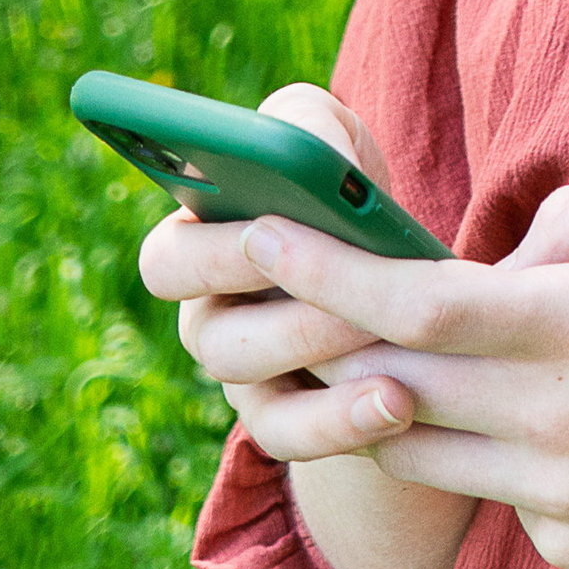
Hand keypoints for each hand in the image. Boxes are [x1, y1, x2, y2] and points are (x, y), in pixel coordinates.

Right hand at [138, 84, 425, 459]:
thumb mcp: (331, 141)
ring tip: (382, 334)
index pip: (165, 264)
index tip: (263, 229)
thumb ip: (308, 128)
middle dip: (278, 311)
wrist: (403, 280)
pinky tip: (399, 402)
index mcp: (198, 248)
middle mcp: (209, 318)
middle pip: (207, 336)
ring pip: (254, 392)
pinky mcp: (290, 423)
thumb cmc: (346, 195)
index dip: (208, 254)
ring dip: (321, 359)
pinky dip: (343, 424)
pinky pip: (295, 440)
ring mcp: (246, 380)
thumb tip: (314, 156)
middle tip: (344, 290)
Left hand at [245, 177, 568, 568]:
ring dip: (391, 404)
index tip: (260, 236)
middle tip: (288, 301)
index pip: (415, 299)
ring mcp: (556, 494)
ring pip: (419, 450)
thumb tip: (498, 255)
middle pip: (389, 382)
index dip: (323, 270)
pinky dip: (498, 454)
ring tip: (408, 361)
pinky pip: (495, 494)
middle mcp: (553, 417)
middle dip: (326, 340)